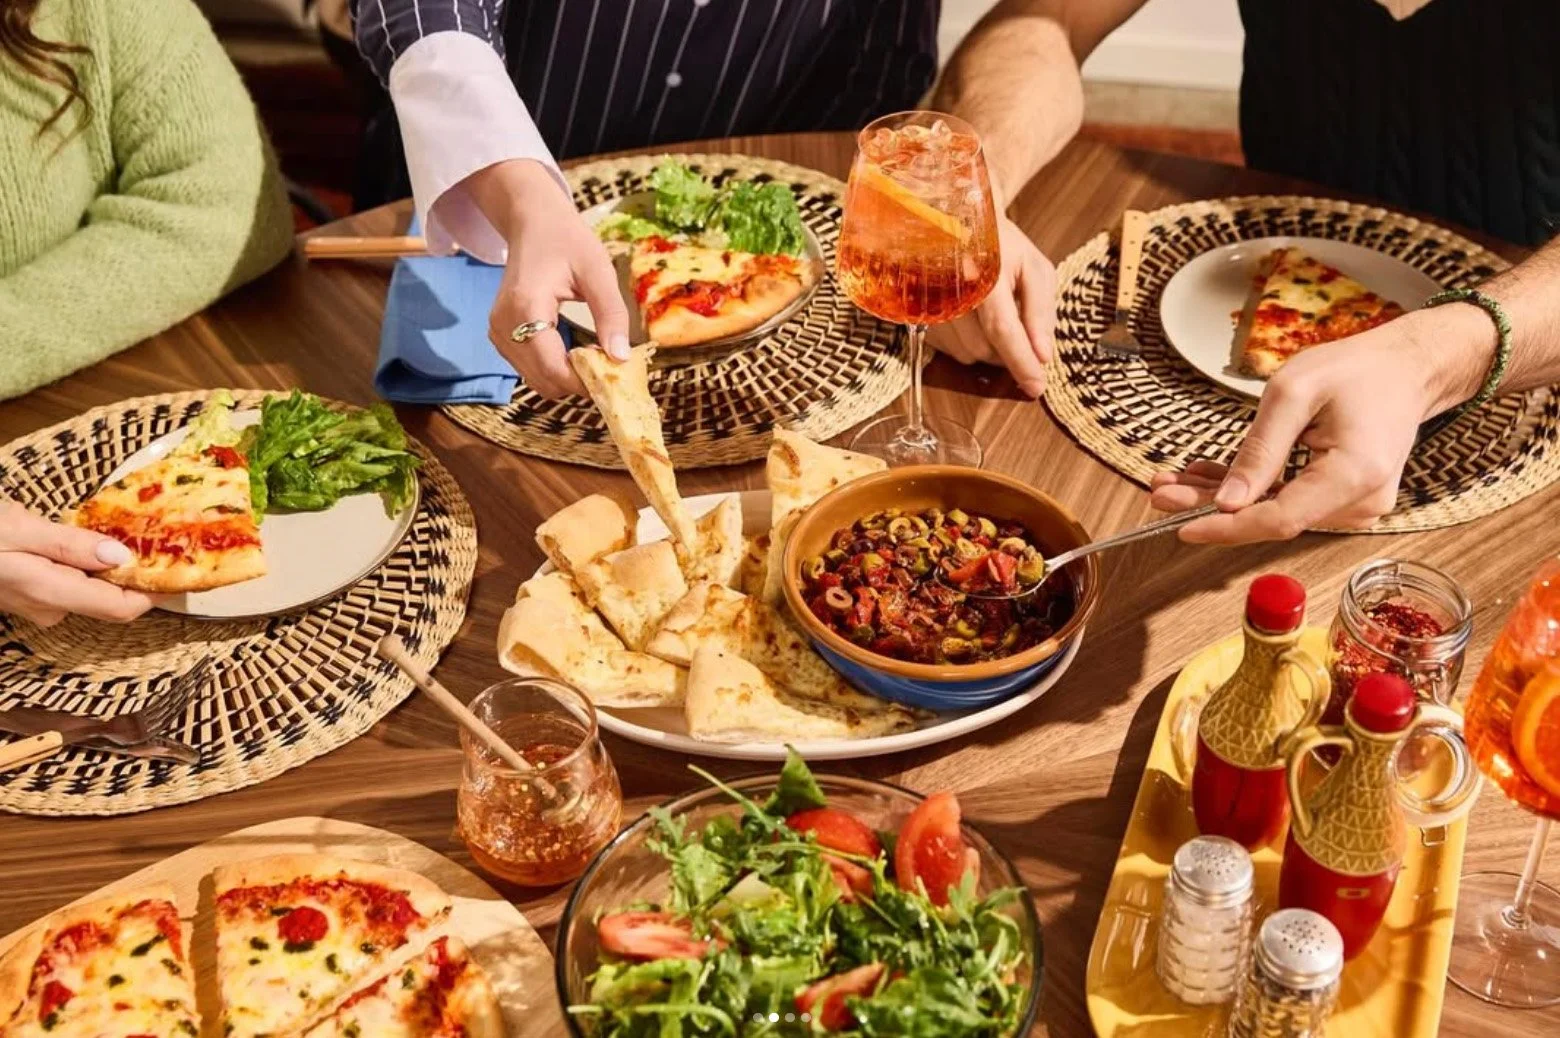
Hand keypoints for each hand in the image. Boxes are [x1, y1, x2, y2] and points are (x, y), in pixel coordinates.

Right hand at [0, 501, 153, 625]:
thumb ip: (69, 543)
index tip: (178, 568)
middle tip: (158, 541)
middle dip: (138, 574)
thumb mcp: (18, 528)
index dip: (155, 592)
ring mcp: (42, 605)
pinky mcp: (36, 595)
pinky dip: (92, 566)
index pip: (120, 607)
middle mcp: (51, 607)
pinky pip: (77, 584)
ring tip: (131, 534)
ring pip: (95, 590)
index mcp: (50, 592)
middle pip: (112, 598)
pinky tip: (94, 541)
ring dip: (114, 566)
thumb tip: (121, 555)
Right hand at [467, 160, 630, 398]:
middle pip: (544, 381)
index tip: (616, 378)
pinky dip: (555, 368)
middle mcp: (504, 326)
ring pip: (537, 380)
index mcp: (526, 308)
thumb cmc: (565, 239)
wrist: (532, 221)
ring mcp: (497, 333)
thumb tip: (621, 358)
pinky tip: (576, 350)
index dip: (586, 382)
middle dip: (579, 382)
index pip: (553, 369)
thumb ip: (610, 314)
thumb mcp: (598, 270)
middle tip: (610, 367)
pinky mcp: (500, 336)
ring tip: (595, 356)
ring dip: (568, 378)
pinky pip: (530, 368)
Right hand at [927, 215, 1055, 397]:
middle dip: (1009, 351)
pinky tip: (973, 318)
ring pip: (966, 354)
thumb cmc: (1000, 244)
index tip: (1036, 387)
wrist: (955, 222)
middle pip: (984, 349)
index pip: (1004, 331)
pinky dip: (968, 344)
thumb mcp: (1034, 267)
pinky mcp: (918, 316)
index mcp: (984, 274)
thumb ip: (1041, 311)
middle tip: (1019, 325)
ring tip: (994, 315)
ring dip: (989, 348)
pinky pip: (950, 350)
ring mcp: (930, 305)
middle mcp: (951, 291)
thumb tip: (1043, 354)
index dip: (1021, 363)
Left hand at [1150, 321, 1444, 543]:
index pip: (1280, 520)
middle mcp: (1361, 501)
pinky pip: (1289, 503)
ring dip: (1224, 499)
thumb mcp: (1295, 392)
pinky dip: (1250, 491)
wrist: (1408, 368)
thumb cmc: (1358, 370)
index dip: (1226, 528)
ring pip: (1275, 513)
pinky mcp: (1345, 500)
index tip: (1181, 526)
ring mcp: (1356, 505)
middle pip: (1273, 519)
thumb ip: (1260, 448)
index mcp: (1355, 474)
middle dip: (1212, 509)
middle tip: (1160, 493)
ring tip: (1174, 482)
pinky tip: (1209, 478)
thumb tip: (1227, 500)